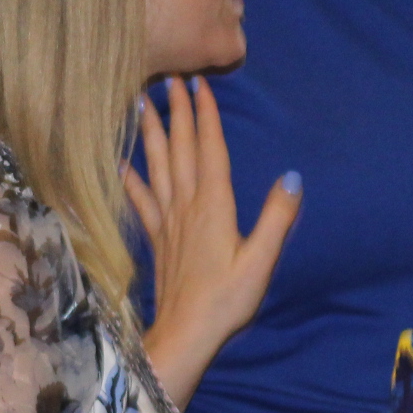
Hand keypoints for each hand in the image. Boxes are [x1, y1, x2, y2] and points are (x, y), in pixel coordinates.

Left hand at [129, 75, 300, 406]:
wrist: (186, 334)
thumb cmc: (227, 301)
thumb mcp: (261, 261)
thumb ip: (276, 218)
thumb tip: (292, 177)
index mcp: (214, 206)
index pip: (210, 150)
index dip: (205, 115)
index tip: (199, 83)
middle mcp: (187, 206)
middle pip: (181, 149)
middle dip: (177, 112)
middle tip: (169, 78)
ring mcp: (168, 221)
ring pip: (157, 167)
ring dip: (152, 134)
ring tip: (143, 104)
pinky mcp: (157, 238)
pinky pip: (141, 200)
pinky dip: (130, 178)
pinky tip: (121, 162)